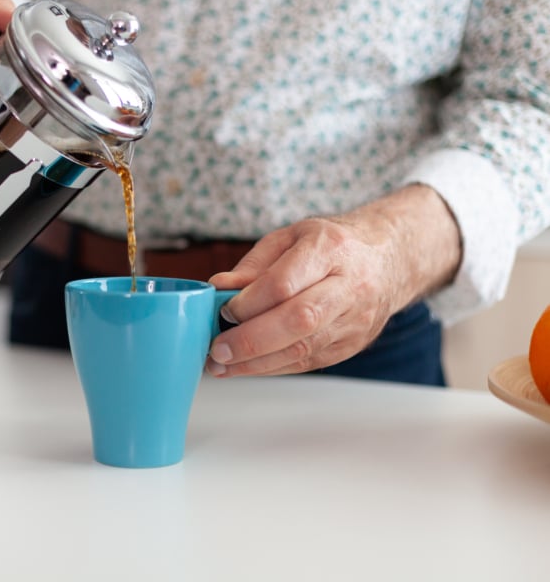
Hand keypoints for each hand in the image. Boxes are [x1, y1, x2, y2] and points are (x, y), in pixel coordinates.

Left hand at [206, 184, 460, 376]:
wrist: (387, 259)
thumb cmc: (331, 246)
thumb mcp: (290, 238)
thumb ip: (253, 265)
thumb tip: (219, 287)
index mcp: (329, 249)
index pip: (285, 283)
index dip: (250, 303)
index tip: (224, 311)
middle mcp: (348, 286)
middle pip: (299, 320)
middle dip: (251, 340)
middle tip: (217, 350)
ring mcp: (354, 320)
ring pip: (304, 349)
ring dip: (256, 363)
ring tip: (220, 366)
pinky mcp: (352, 344)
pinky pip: (308, 362)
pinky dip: (272, 367)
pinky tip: (246, 367)